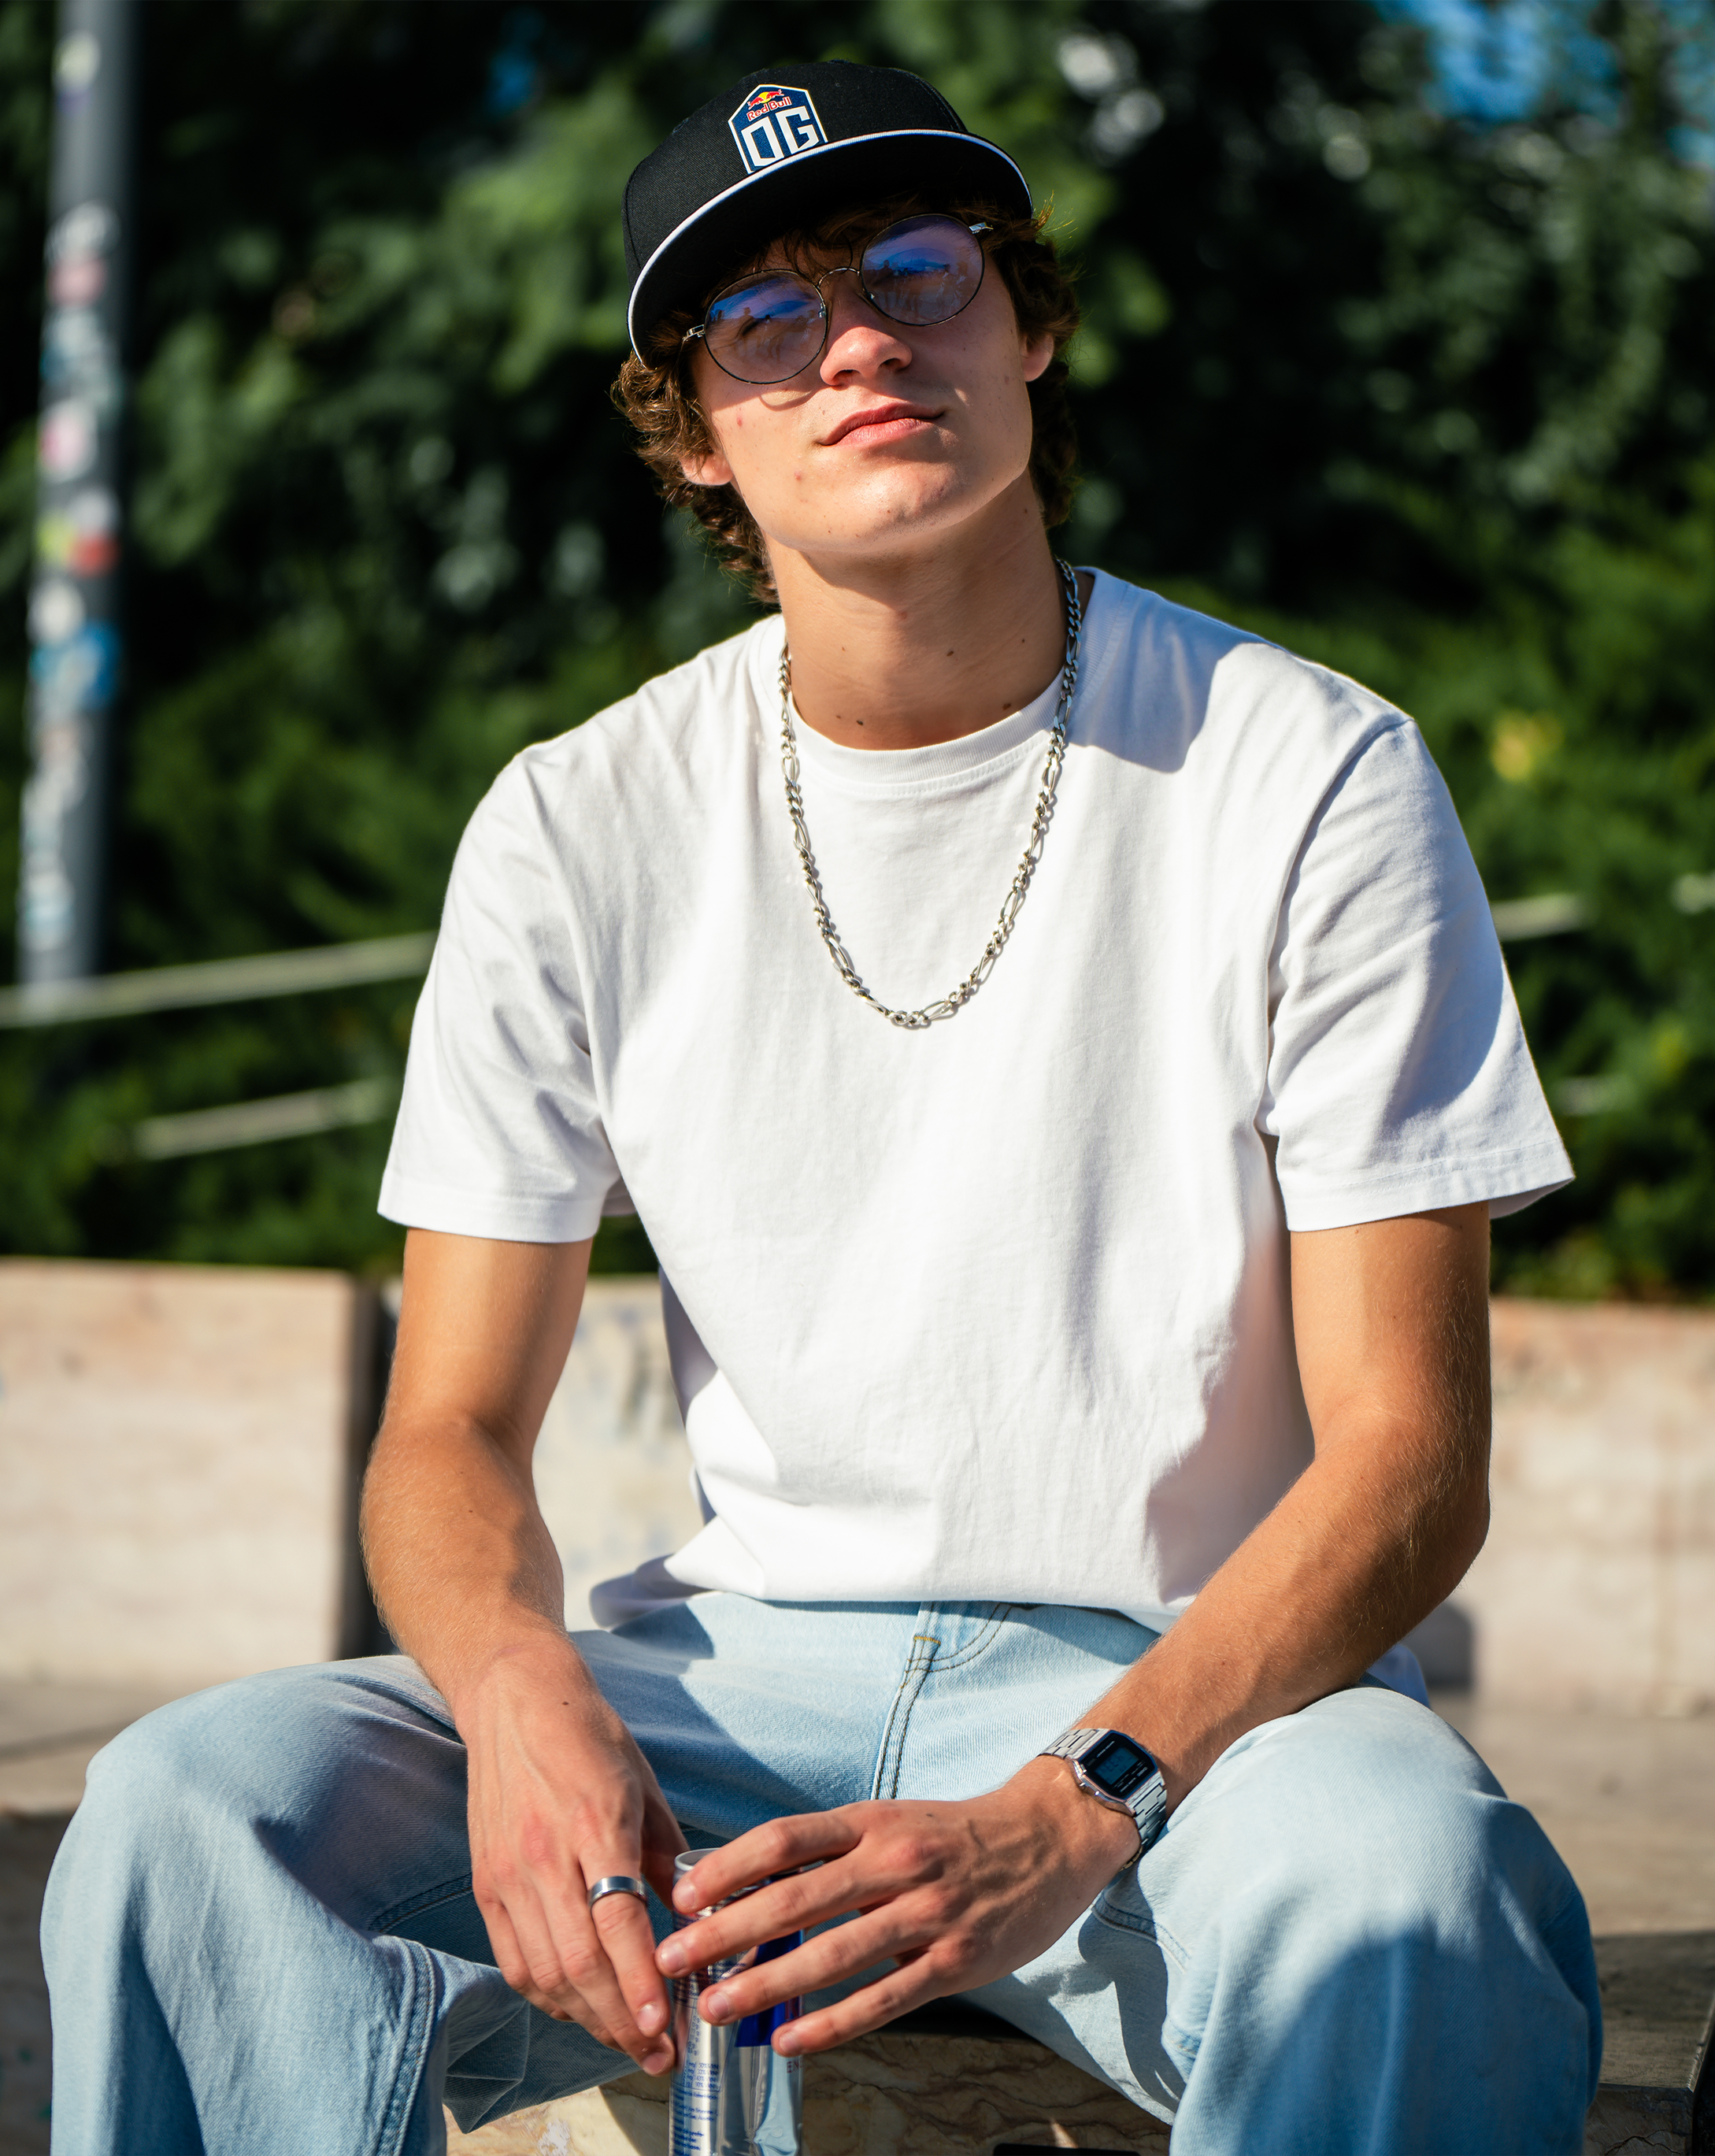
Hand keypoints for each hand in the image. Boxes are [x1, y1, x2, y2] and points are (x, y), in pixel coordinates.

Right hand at [459, 1639, 687, 2072]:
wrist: (514, 1700)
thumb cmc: (590, 1737)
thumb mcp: (644, 1786)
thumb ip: (667, 1856)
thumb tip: (695, 1920)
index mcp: (594, 1823)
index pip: (617, 1922)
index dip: (641, 1982)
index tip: (667, 2024)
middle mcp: (545, 1855)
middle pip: (580, 1963)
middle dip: (622, 2021)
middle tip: (659, 2054)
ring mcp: (508, 1874)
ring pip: (546, 1973)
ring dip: (588, 2019)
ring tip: (628, 2041)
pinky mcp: (486, 1884)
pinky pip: (515, 1961)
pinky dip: (549, 1996)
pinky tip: (581, 2007)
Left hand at [654, 1756, 1137, 2054]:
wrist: (1050, 1837)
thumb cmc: (956, 1834)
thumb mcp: (892, 1821)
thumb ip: (833, 1854)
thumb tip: (756, 1888)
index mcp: (872, 1822)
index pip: (785, 1840)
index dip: (728, 1866)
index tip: (682, 1894)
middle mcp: (894, 1862)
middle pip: (795, 1898)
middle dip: (725, 1932)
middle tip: (672, 1959)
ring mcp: (926, 1913)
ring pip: (832, 1954)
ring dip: (767, 1985)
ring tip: (716, 2007)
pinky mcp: (954, 1960)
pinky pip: (883, 1999)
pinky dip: (832, 2023)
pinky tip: (790, 2042)